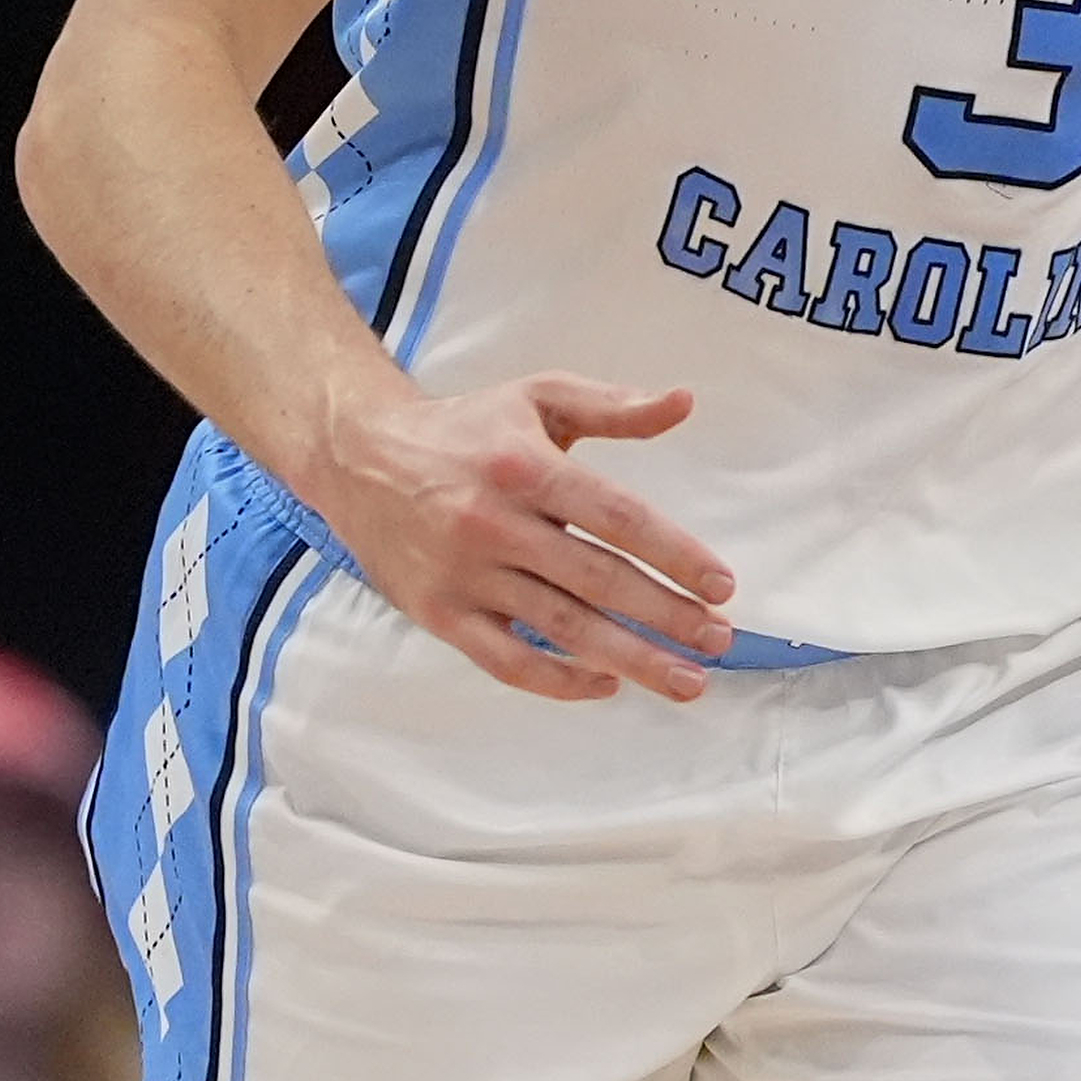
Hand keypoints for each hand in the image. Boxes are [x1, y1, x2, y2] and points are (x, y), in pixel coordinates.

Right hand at [300, 371, 728, 702]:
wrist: (358, 458)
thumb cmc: (464, 430)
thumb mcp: (537, 397)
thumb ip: (613, 405)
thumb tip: (684, 402)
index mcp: (527, 468)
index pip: (619, 519)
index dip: (676, 554)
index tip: (722, 585)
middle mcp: (495, 524)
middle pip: (598, 581)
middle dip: (667, 616)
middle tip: (718, 640)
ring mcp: (466, 576)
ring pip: (561, 628)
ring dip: (630, 659)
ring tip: (684, 679)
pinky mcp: (440, 613)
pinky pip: (506, 661)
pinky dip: (557, 680)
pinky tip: (605, 684)